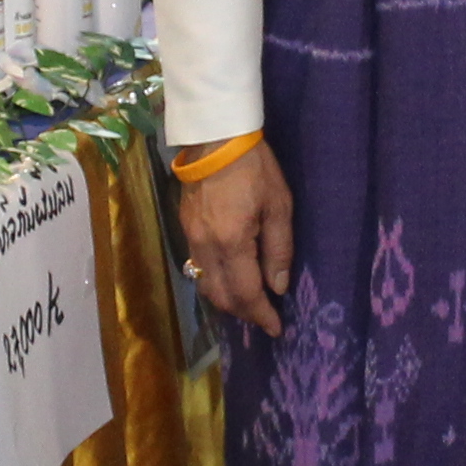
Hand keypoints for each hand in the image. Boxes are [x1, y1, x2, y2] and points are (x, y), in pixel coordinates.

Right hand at [177, 143, 296, 337]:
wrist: (216, 136)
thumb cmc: (255, 167)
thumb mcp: (279, 205)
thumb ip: (279, 249)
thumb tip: (278, 287)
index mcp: (232, 242)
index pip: (246, 293)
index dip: (261, 315)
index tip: (276, 329)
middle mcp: (206, 246)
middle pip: (222, 296)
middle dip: (244, 312)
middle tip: (265, 317)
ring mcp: (191, 237)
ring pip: (206, 285)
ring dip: (227, 300)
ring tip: (249, 302)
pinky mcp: (185, 227)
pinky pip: (198, 267)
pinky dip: (215, 281)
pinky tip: (231, 278)